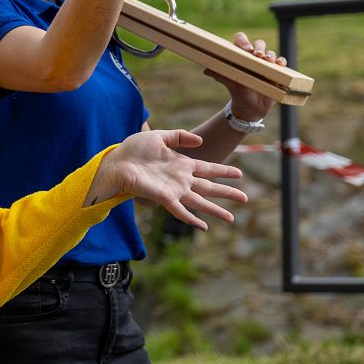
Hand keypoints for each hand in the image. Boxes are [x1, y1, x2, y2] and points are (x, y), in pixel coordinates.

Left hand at [88, 129, 247, 229]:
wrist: (118, 161)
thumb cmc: (134, 149)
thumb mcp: (160, 136)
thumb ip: (180, 136)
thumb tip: (200, 142)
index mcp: (181, 164)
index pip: (208, 169)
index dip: (223, 171)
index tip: (239, 174)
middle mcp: (180, 179)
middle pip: (209, 187)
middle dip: (227, 193)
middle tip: (245, 199)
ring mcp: (174, 190)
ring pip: (200, 202)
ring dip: (216, 210)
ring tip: (232, 219)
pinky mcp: (164, 198)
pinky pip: (180, 211)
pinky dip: (192, 219)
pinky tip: (204, 227)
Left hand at [205, 31, 286, 121]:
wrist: (250, 109)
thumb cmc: (238, 93)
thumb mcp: (230, 84)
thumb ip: (220, 75)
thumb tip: (206, 70)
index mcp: (241, 57)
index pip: (241, 41)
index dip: (243, 41)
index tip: (245, 49)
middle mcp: (254, 58)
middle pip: (259, 44)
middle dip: (259, 47)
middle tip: (257, 54)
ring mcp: (266, 64)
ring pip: (270, 53)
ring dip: (270, 54)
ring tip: (268, 60)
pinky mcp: (276, 72)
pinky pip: (281, 63)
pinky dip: (281, 61)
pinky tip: (280, 64)